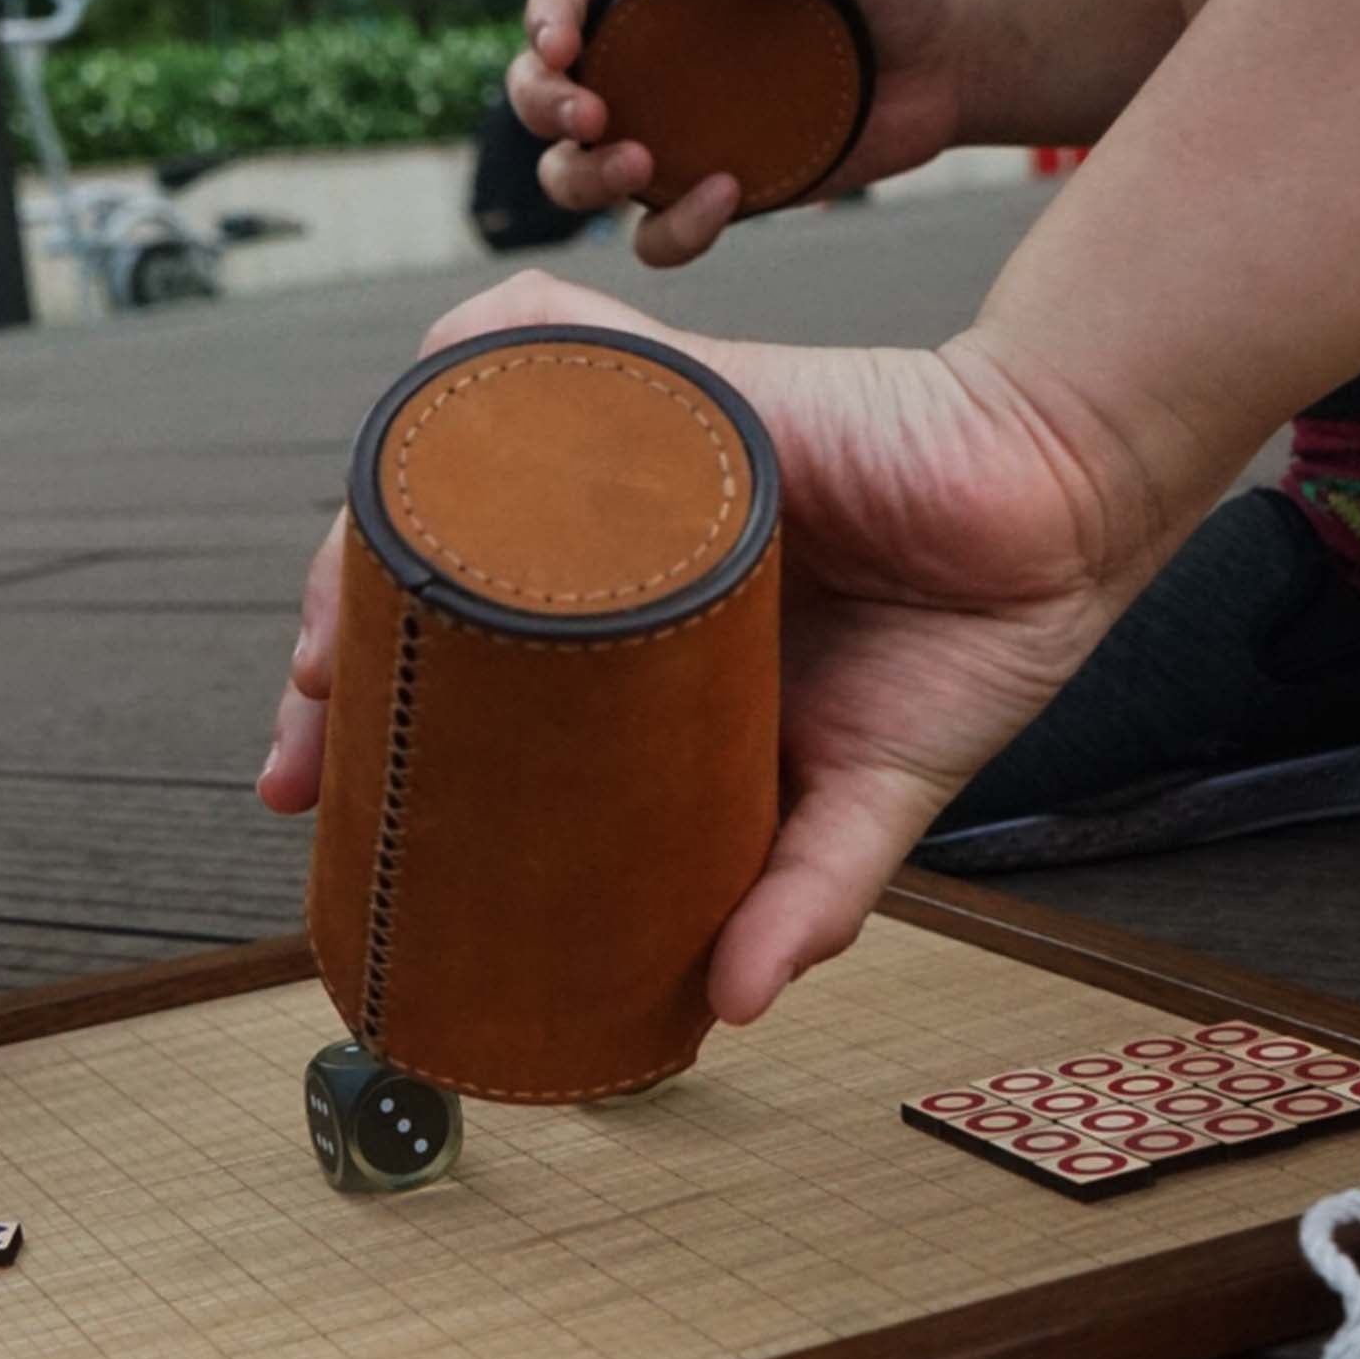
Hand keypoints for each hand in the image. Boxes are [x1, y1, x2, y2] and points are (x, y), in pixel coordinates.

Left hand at [260, 271, 1166, 1025]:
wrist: (1064, 517)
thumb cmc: (963, 646)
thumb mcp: (863, 803)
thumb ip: (803, 899)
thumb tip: (734, 1006)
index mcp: (623, 642)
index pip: (462, 673)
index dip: (373, 728)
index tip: (310, 802)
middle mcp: (604, 547)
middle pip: (420, 577)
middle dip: (332, 657)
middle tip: (295, 755)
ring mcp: (628, 462)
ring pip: (444, 476)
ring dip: (362, 541)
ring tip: (325, 654)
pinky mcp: (675, 390)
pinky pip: (540, 352)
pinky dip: (467, 376)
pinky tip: (417, 454)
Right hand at [510, 0, 964, 267]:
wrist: (935, 65)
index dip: (543, 21)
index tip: (564, 46)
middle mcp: (643, 67)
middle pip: (540, 94)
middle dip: (543, 107)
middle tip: (592, 117)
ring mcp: (665, 138)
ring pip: (573, 176)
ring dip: (584, 180)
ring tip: (638, 165)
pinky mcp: (700, 196)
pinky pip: (655, 237)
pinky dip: (674, 231)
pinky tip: (726, 194)